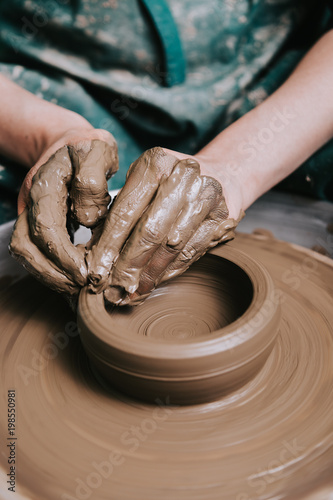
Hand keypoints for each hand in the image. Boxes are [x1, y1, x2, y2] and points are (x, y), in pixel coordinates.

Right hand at [9, 128, 117, 296]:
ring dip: (49, 275)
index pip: (46, 226)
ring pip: (24, 252)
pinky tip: (71, 278)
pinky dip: (49, 270)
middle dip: (55, 272)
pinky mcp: (33, 222)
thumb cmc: (89, 148)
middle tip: (84, 287)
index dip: (63, 255)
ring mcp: (28, 211)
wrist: (69, 143)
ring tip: (76, 288)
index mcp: (45, 181)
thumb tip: (85, 219)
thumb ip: (93, 178)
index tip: (88, 272)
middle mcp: (30, 199)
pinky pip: (31, 252)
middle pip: (27, 245)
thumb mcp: (98, 150)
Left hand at [87, 147, 243, 304]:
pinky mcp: (223, 217)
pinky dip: (170, 271)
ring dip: (150, 273)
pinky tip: (155, 282)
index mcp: (155, 162)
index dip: (108, 245)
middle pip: (150, 230)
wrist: (220, 174)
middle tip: (113, 289)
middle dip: (128, 265)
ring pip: (172, 246)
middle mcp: (184, 175)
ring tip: (133, 291)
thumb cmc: (169, 182)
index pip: (125, 211)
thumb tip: (96, 256)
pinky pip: (191, 252)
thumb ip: (119, 213)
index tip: (96, 271)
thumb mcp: (141, 184)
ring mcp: (208, 196)